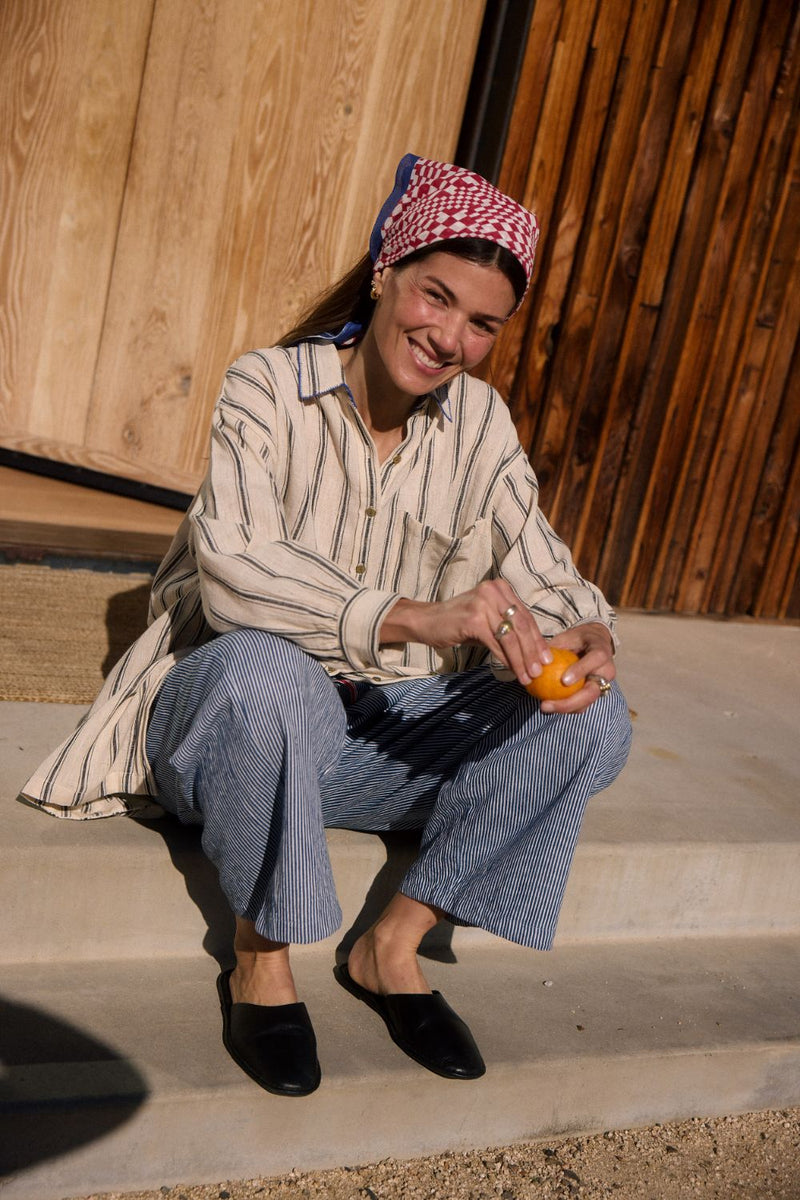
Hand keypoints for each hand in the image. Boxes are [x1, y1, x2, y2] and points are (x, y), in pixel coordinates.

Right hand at [380, 582, 552, 686]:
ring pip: (511, 636)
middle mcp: (494, 591)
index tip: (547, 658)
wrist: (426, 621)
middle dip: (533, 651)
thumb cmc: (458, 622)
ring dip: (522, 660)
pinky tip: (512, 671)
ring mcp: (483, 603)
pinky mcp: (474, 618)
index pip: (526, 616)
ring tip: (528, 675)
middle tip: (541, 671)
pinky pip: (496, 643)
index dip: (538, 639)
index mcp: (501, 588)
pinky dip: (506, 659)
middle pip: (522, 626)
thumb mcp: (487, 618)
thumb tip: (534, 650)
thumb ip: (508, 626)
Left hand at [539, 622, 615, 713]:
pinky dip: (565, 707)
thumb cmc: (578, 639)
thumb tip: (534, 656)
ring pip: (586, 702)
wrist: (595, 644)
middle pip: (592, 692)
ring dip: (565, 708)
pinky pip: (581, 705)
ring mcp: (602, 685)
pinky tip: (548, 705)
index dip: (581, 671)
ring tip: (545, 707)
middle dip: (570, 702)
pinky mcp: (594, 694)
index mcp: (602, 652)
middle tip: (546, 704)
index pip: (595, 660)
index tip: (564, 681)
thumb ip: (556, 646)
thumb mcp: (568, 636)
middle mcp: (606, 672)